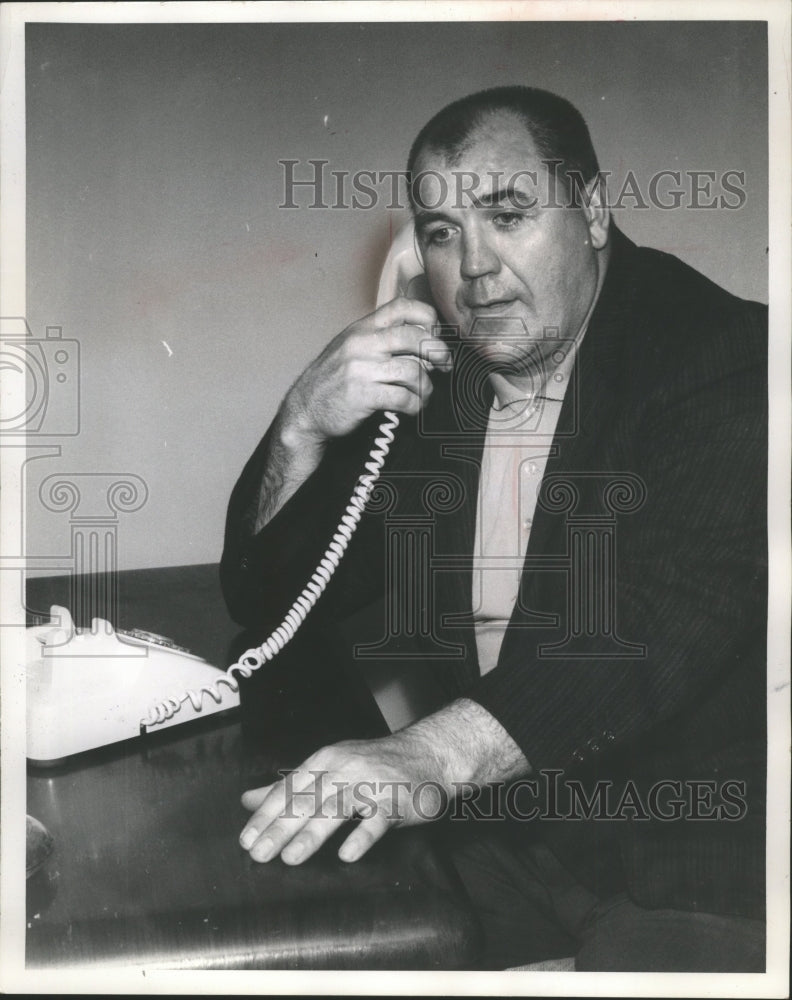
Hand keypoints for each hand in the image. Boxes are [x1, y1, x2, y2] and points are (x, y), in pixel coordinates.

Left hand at [238, 699, 528, 864]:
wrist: (429, 755)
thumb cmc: (375, 764)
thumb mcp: (330, 767)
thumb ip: (290, 786)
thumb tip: (248, 800)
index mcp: (326, 760)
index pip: (290, 788)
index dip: (267, 814)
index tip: (246, 839)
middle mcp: (345, 768)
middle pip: (308, 800)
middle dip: (280, 827)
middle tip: (259, 853)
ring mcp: (371, 784)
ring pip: (337, 808)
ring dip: (312, 833)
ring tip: (290, 857)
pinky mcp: (396, 801)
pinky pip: (377, 820)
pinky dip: (362, 836)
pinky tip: (347, 854)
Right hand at [280, 297, 451, 447]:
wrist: (304, 410)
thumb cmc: (333, 381)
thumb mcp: (351, 348)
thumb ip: (381, 340)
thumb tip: (425, 343)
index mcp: (362, 327)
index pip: (403, 307)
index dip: (428, 319)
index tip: (435, 337)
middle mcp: (361, 343)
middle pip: (414, 337)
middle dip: (438, 353)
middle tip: (444, 367)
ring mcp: (360, 368)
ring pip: (412, 370)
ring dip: (426, 386)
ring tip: (423, 395)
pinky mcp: (362, 395)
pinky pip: (402, 397)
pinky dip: (415, 405)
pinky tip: (412, 408)